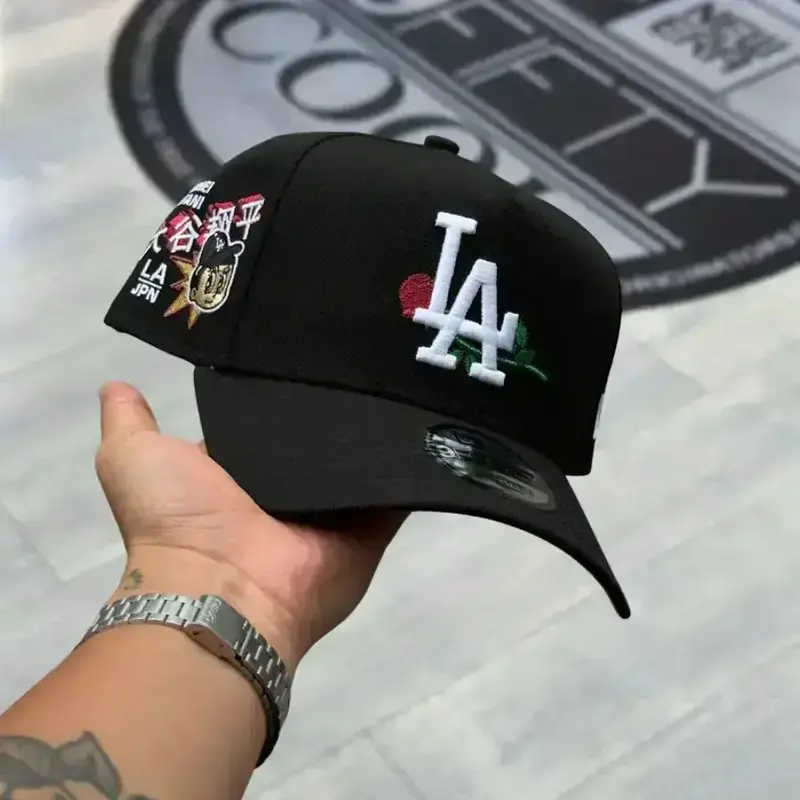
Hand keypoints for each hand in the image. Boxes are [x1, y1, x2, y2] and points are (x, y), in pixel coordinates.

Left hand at [95, 382, 404, 673]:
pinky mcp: (371, 530)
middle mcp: (289, 495)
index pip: (265, 425)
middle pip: (319, 442)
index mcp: (240, 476)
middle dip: (335, 405)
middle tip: (362, 353)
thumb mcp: (133, 458)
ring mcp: (333, 514)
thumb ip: (128, 422)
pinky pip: (397, 490)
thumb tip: (117, 385)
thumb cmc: (176, 521)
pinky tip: (429, 420)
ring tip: (402, 370)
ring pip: (362, 461)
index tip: (303, 350)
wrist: (222, 591)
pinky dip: (412, 463)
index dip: (277, 394)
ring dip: (378, 428)